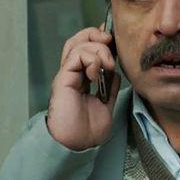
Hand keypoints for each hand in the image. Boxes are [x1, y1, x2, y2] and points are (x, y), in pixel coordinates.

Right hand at [46, 27, 119, 149]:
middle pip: (78, 39)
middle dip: (96, 34)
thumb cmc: (88, 130)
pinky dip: (91, 59)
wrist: (77, 144)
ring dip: (98, 50)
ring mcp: (67, 75)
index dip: (99, 38)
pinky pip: (76, 56)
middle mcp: (73, 73)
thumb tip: (115, 71)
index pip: (87, 48)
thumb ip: (111, 86)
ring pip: (77, 44)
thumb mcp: (107, 103)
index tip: (114, 40)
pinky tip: (97, 74)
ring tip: (107, 65)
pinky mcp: (63, 79)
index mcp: (82, 78)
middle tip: (111, 44)